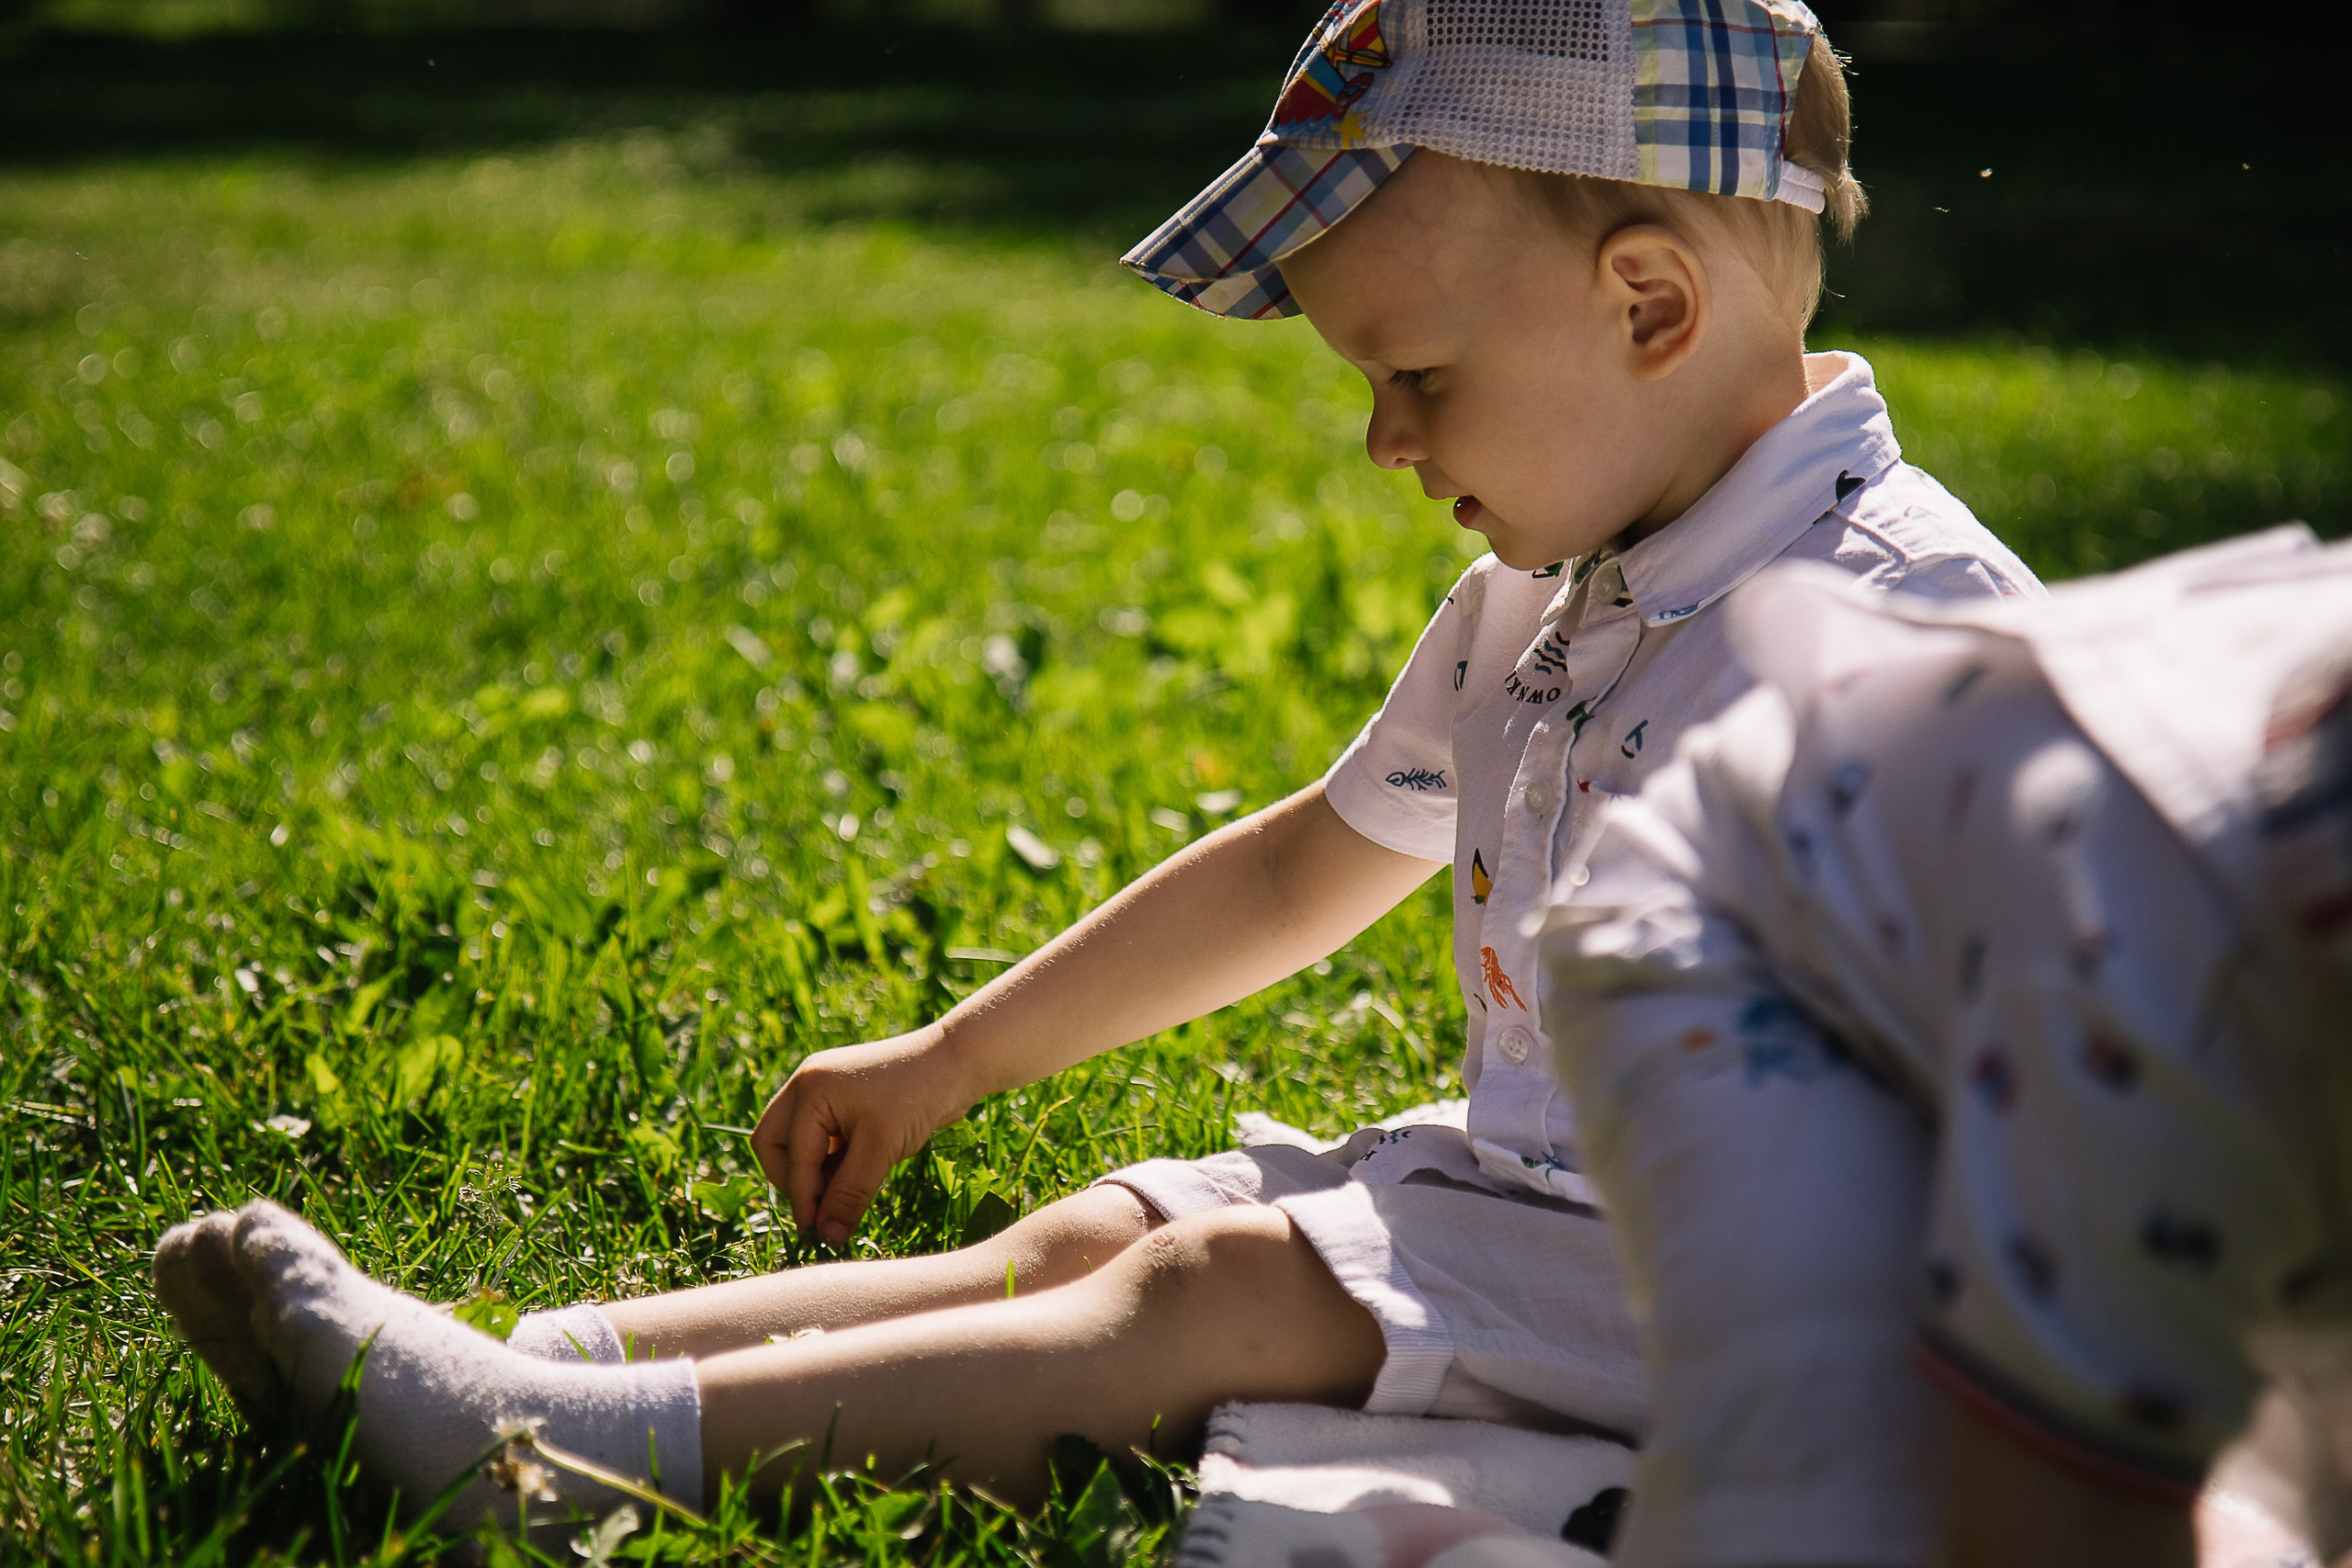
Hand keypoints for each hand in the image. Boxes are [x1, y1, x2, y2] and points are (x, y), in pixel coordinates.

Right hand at [750, 1027, 976, 1243]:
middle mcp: (808, 1085)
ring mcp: (823, 1091)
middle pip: (774, 1143)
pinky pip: (821, 1138)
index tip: (817, 1235)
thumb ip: (849, 1195)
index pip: (792, 1155)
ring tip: (847, 1194)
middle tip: (821, 1208)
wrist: (958, 1062)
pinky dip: (831, 1162)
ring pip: (797, 1143)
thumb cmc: (919, 1096)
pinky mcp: (841, 1101)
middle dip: (792, 1179)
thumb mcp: (881, 1149)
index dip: (803, 1198)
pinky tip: (857, 1177)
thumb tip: (826, 1238)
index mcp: (810, 1089)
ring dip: (815, 1173)